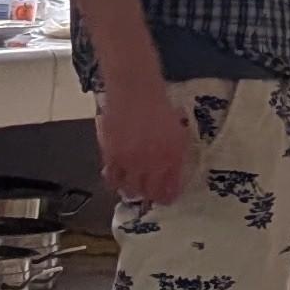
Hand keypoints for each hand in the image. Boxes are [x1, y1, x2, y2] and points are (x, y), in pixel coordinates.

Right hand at [96, 80, 196, 208]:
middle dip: (150, 196)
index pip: (169, 189)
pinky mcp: (111, 156)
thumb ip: (176, 155)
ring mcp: (130, 161)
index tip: (168, 198)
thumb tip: (174, 172)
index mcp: (171, 158)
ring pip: (129, 190)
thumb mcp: (178, 132)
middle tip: (150, 194)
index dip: (168, 197)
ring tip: (134, 187)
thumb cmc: (160, 107)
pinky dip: (114, 181)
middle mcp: (151, 164)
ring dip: (132, 191)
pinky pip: (111, 178)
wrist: (136, 92)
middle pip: (148, 193)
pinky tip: (118, 178)